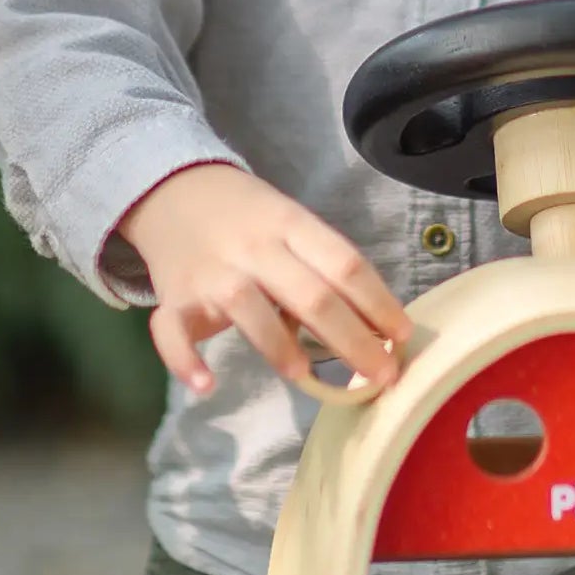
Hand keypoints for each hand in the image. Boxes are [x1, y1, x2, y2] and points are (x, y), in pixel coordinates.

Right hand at [115, 162, 411, 397]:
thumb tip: (371, 326)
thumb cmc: (249, 215)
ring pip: (249, 308)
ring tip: (306, 376)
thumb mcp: (290, 222)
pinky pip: (171, 332)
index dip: (378, 303)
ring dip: (278, 345)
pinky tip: (206, 385)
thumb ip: (320, 267)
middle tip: (380, 375)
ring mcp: (211, 273)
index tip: (402, 337)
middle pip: (310, 294)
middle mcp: (255, 247)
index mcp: (292, 224)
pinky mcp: (172, 299)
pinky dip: (185, 360)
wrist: (173, 190)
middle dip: (351, 338)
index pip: (345, 264)